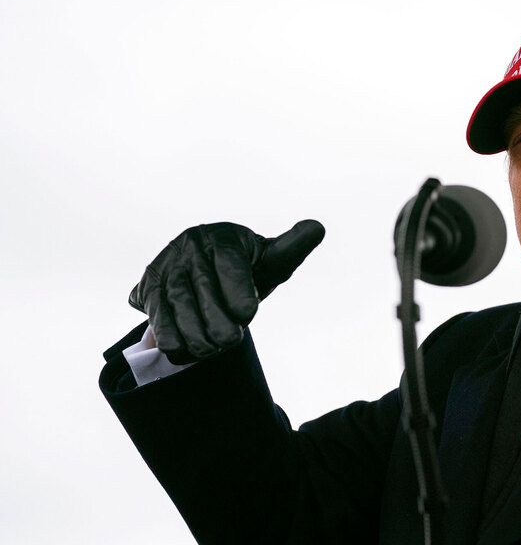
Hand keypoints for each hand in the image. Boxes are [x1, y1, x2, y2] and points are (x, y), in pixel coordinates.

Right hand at [129, 220, 324, 363]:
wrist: (209, 280)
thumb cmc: (248, 270)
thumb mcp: (272, 260)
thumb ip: (293, 247)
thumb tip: (316, 227)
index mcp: (223, 236)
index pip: (230, 262)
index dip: (238, 290)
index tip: (248, 314)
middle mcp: (190, 246)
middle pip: (202, 288)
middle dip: (218, 320)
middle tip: (232, 340)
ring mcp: (165, 266)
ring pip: (177, 306)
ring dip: (195, 334)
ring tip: (214, 348)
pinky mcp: (147, 289)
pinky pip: (156, 317)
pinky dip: (171, 338)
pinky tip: (188, 350)